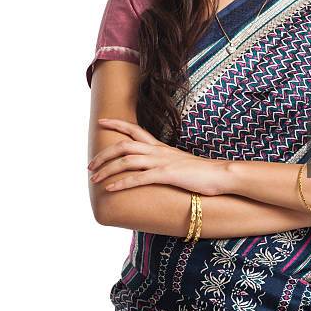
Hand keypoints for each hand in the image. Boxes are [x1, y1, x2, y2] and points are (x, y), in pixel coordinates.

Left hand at [88, 118, 226, 194]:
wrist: (221, 174)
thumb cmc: (202, 172)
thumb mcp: (179, 163)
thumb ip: (165, 162)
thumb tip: (154, 168)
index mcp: (160, 147)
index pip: (135, 130)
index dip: (117, 124)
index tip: (101, 121)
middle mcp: (158, 151)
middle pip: (124, 145)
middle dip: (104, 154)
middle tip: (89, 166)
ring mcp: (162, 162)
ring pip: (127, 160)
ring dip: (107, 169)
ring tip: (94, 179)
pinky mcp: (167, 175)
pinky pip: (139, 178)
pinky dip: (122, 183)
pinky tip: (110, 189)